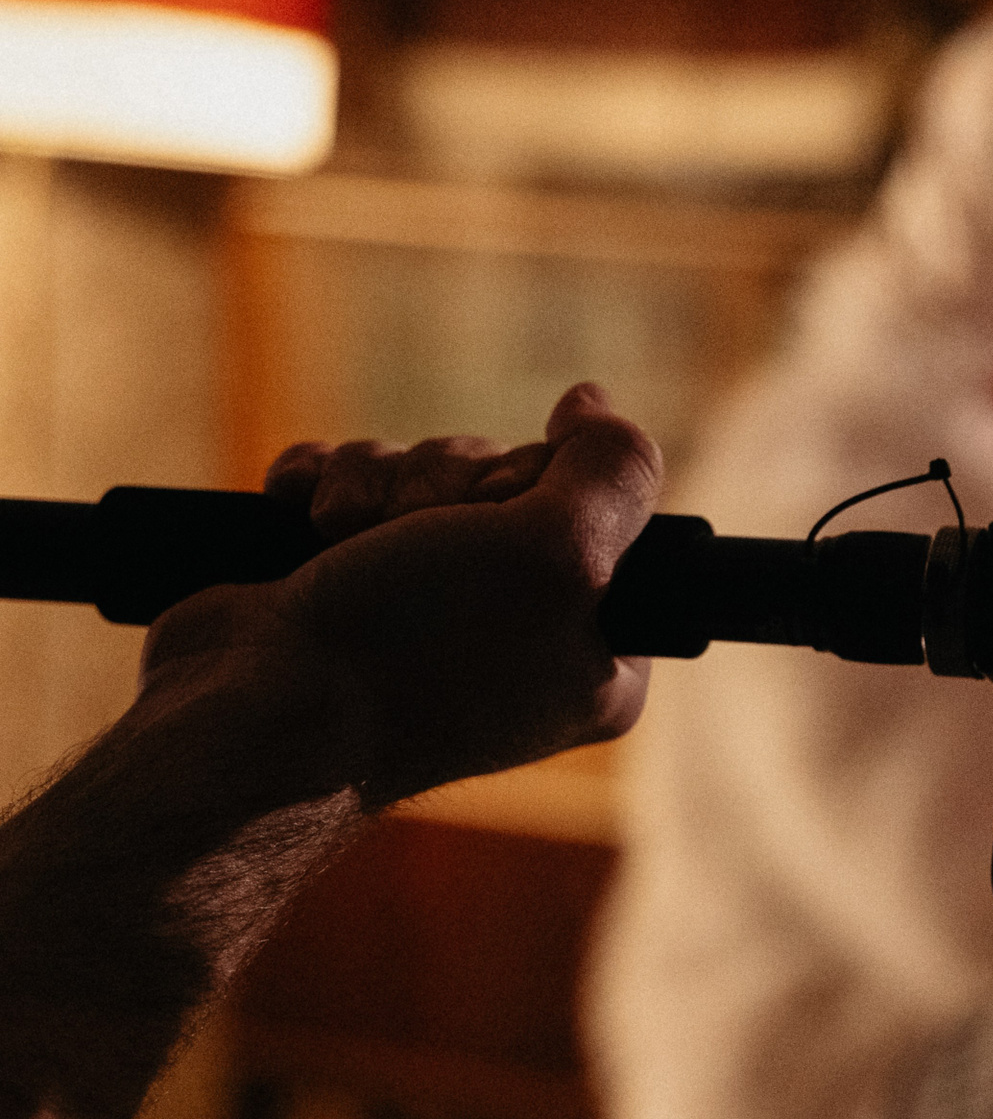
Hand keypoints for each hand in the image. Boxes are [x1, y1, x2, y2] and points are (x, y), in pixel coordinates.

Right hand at [140, 383, 661, 804]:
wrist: (252, 712)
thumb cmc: (415, 649)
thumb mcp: (562, 553)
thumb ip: (615, 470)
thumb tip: (593, 406)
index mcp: (598, 652)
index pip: (604, 509)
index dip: (546, 486)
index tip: (510, 521)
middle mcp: (522, 634)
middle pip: (508, 477)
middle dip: (450, 483)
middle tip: (424, 533)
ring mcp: (428, 611)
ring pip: (427, 475)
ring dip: (380, 484)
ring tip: (344, 534)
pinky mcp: (346, 586)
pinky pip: (352, 485)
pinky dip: (324, 485)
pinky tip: (302, 515)